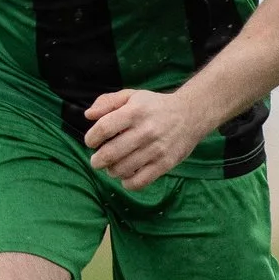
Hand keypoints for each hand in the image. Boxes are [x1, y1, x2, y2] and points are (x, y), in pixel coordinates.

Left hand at [83, 88, 205, 189]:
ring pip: (122, 170)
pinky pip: (139, 182)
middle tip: (97, 160)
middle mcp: (145, 131)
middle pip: (110, 153)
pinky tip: (127, 175)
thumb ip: (107, 102)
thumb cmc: (154, 106)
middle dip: (97, 160)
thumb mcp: (131, 96)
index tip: (92, 142)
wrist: (190, 115)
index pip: (104, 128)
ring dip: (111, 171)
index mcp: (134, 111)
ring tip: (113, 166)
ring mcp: (156, 149)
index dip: (91, 138)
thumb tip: (88, 115)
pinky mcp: (165, 164)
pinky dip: (127, 183)